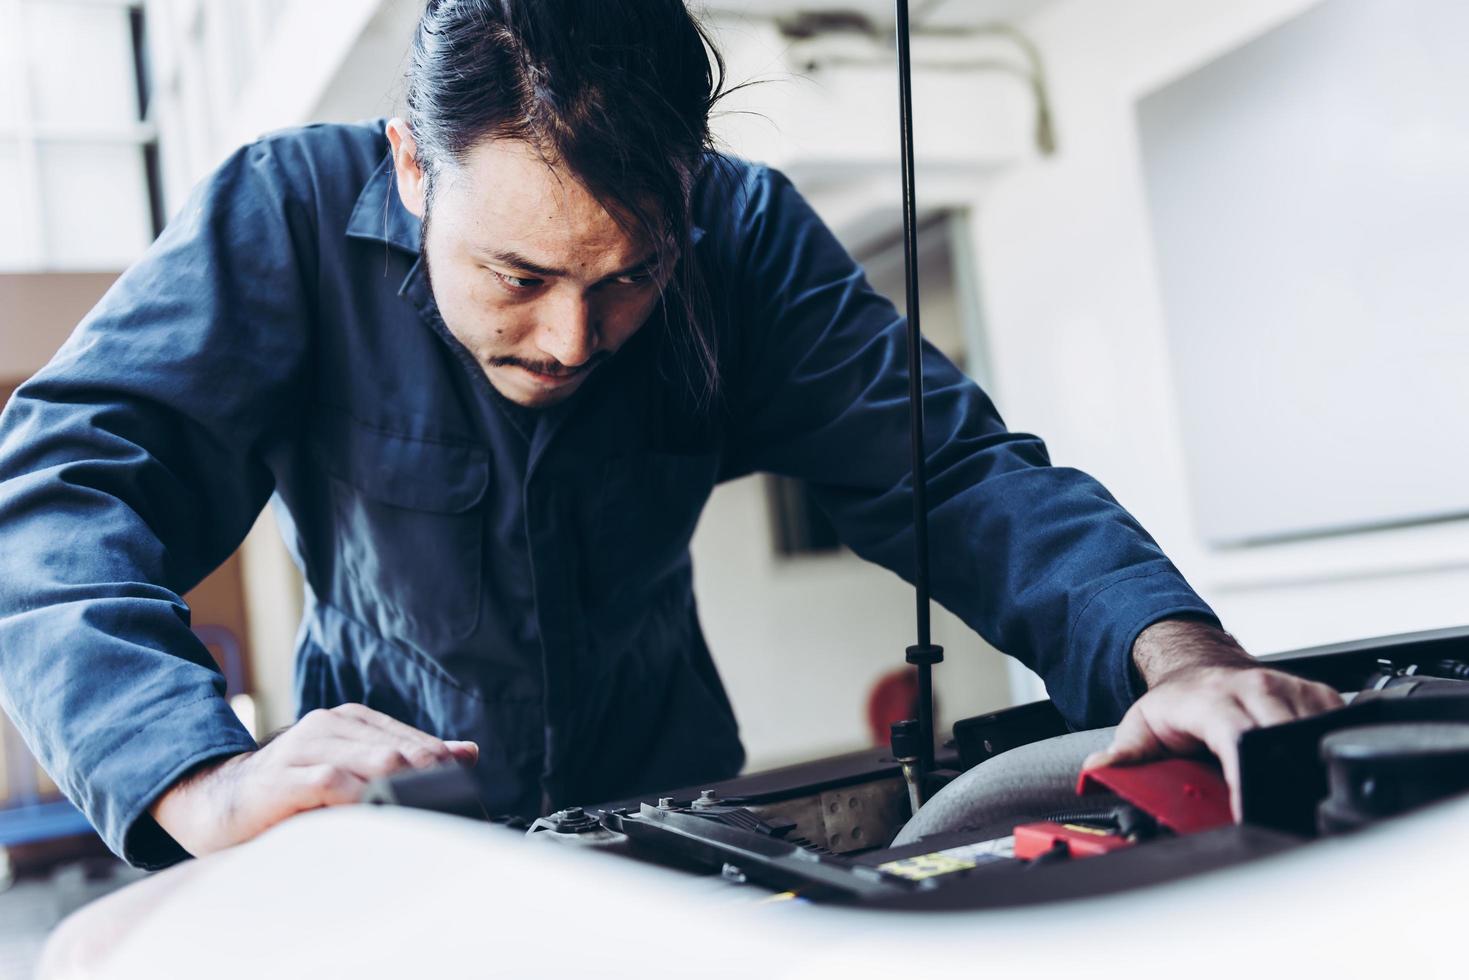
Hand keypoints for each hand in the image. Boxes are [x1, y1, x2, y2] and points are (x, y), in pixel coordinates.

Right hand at [150, 703, 477, 856]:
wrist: (215, 802)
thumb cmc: (289, 791)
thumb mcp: (348, 768)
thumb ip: (405, 758)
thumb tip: (468, 752)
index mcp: (349, 721)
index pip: (409, 738)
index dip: (438, 761)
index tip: (463, 784)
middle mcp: (328, 725)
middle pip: (395, 747)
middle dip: (427, 774)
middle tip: (449, 803)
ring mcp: (304, 747)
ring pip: (369, 757)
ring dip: (400, 782)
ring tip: (422, 806)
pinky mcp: (283, 777)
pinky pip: (330, 780)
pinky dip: (357, 794)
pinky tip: (374, 809)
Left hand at [1081, 619, 1341, 816]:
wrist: (1195, 666)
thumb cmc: (1174, 703)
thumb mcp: (1141, 726)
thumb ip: (1123, 755)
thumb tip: (1096, 772)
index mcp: (1213, 700)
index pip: (1238, 737)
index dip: (1247, 777)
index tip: (1249, 810)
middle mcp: (1255, 689)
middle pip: (1283, 736)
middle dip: (1284, 777)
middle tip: (1278, 813)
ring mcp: (1288, 688)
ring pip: (1314, 731)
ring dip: (1308, 762)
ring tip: (1294, 791)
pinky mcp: (1315, 693)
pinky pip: (1336, 721)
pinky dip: (1329, 745)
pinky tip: (1313, 762)